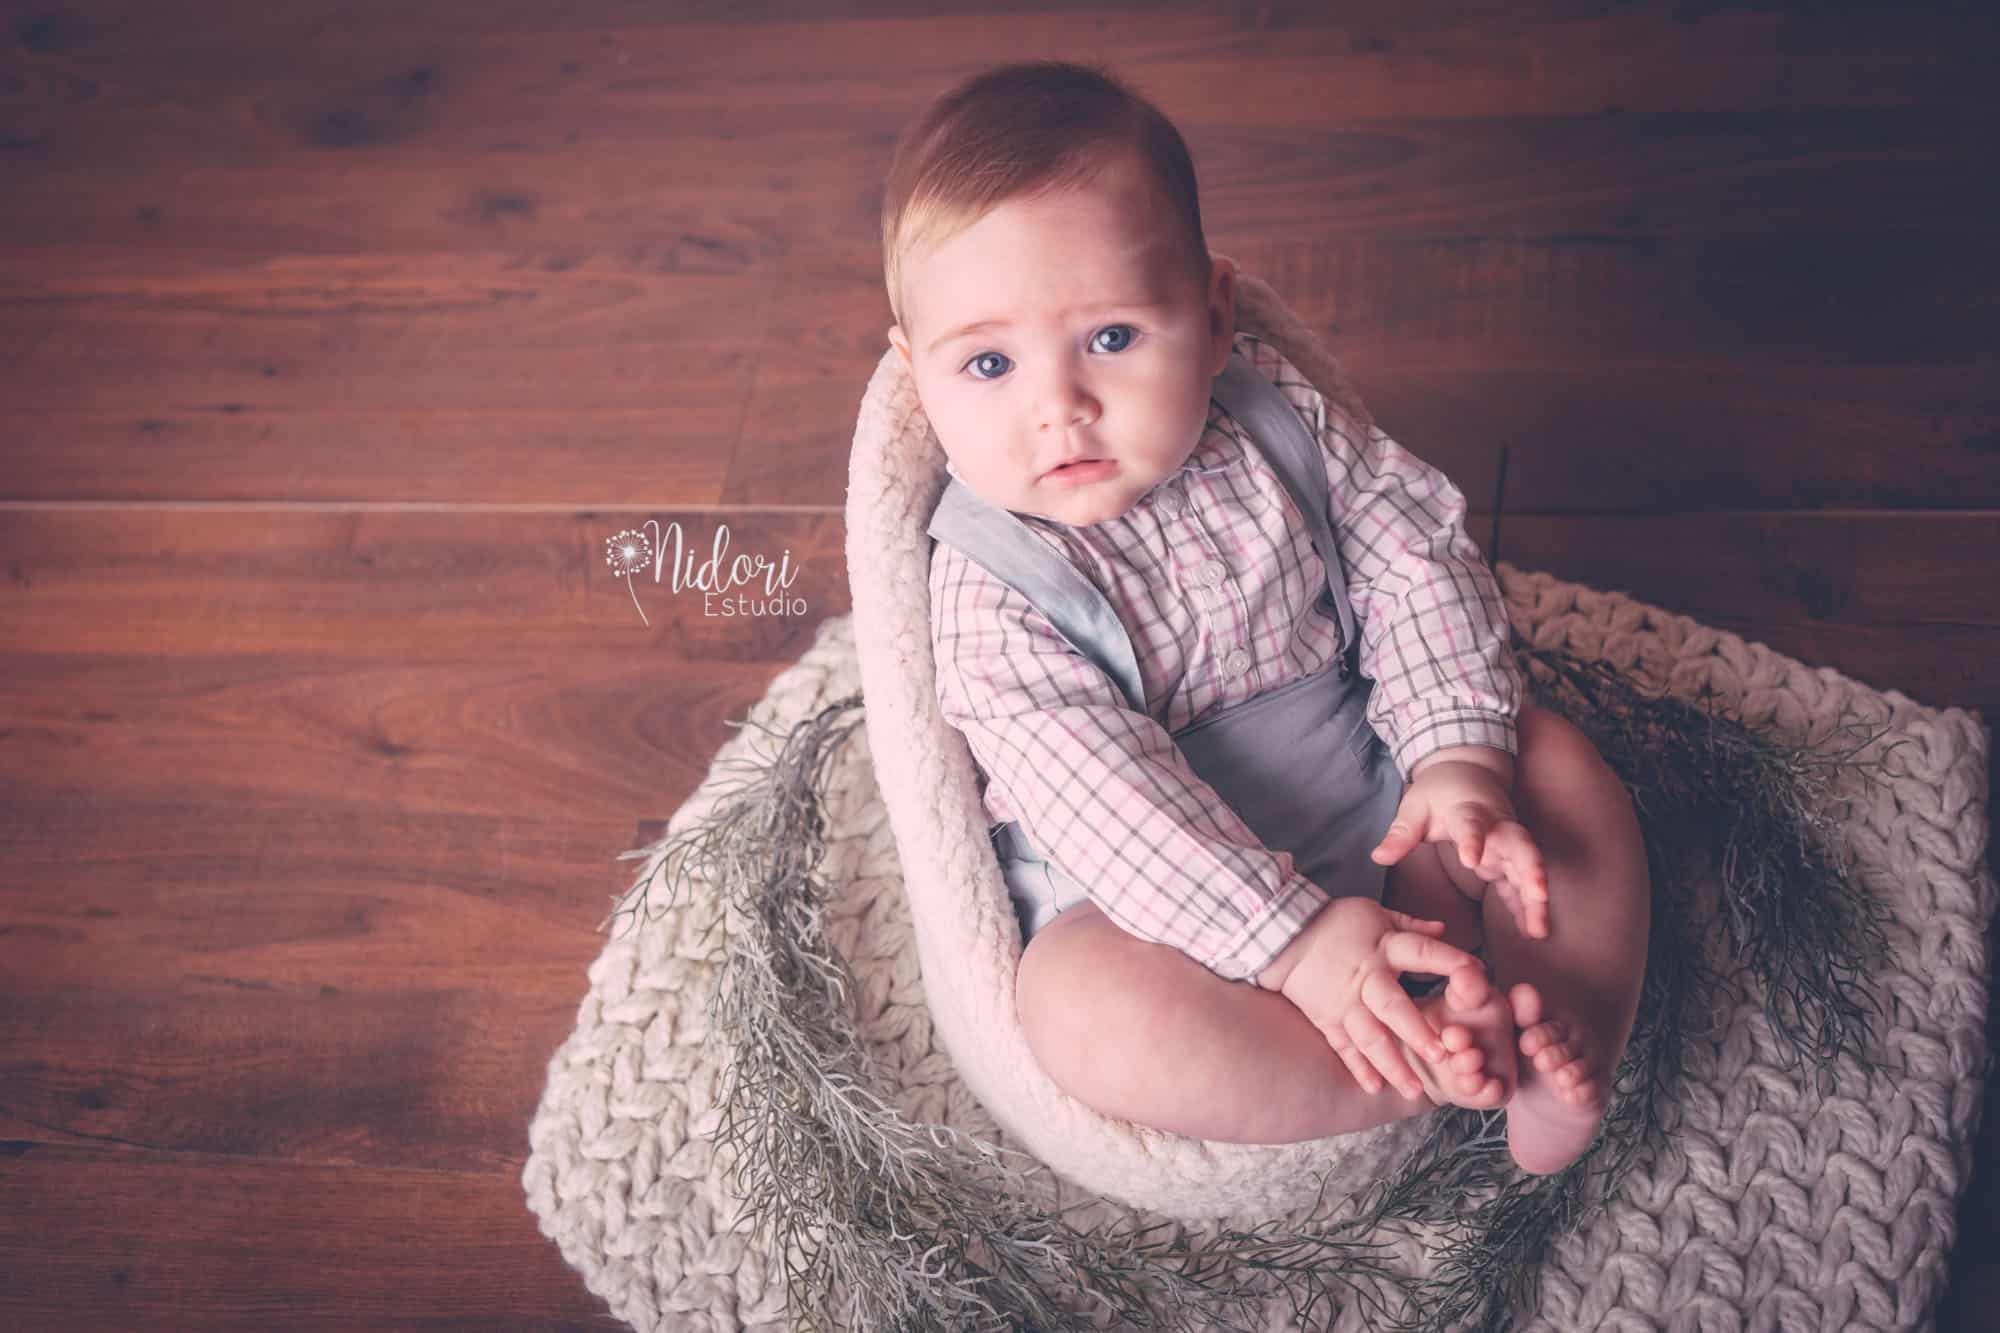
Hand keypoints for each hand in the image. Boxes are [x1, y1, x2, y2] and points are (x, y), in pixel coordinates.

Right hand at [1276, 896, 1486, 1098]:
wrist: (1282, 935)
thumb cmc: (1335, 921)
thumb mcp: (1375, 913)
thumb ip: (1412, 926)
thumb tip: (1445, 930)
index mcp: (1384, 948)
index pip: (1422, 953)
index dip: (1451, 963)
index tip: (1478, 978)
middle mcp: (1366, 978)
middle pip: (1393, 1007)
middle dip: (1417, 1032)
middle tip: (1442, 1056)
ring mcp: (1344, 1003)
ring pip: (1369, 1037)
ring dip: (1392, 1064)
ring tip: (1414, 1090)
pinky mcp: (1326, 1019)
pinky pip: (1343, 1047)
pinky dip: (1358, 1068)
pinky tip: (1375, 1088)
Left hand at [1370, 761, 1549, 938]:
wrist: (1468, 774)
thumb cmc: (1439, 792)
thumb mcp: (1415, 807)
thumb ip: (1401, 833)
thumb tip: (1378, 857)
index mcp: (1468, 811)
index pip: (1472, 825)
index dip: (1473, 841)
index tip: (1471, 860)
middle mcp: (1497, 827)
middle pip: (1521, 847)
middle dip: (1531, 871)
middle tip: (1538, 896)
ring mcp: (1507, 844)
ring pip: (1529, 869)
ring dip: (1535, 898)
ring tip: (1539, 930)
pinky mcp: (1509, 858)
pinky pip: (1520, 883)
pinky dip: (1525, 905)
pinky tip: (1531, 931)